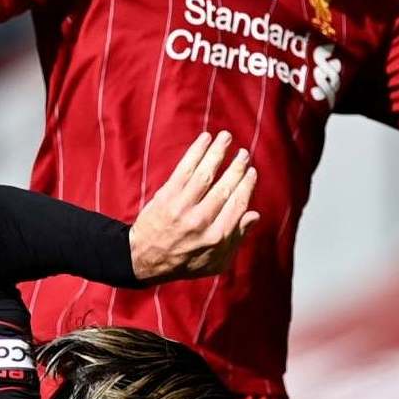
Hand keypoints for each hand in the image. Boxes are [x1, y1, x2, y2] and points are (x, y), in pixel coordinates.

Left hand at [128, 131, 259, 283]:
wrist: (144, 258)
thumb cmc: (184, 261)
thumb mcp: (216, 262)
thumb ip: (236, 238)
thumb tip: (255, 215)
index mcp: (217, 237)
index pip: (238, 204)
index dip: (247, 185)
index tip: (251, 171)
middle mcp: (201, 221)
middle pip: (224, 188)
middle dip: (237, 167)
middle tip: (244, 153)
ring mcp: (182, 207)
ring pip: (205, 174)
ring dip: (218, 152)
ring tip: (226, 137)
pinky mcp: (166, 196)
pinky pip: (184, 169)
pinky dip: (196, 152)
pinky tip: (205, 139)